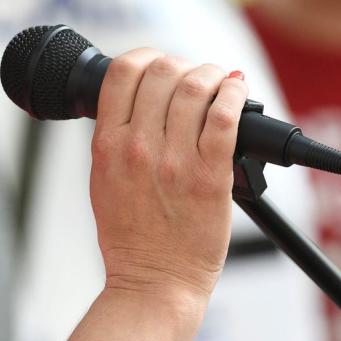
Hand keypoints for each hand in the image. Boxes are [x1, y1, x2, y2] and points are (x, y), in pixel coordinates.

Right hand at [91, 53, 247, 304]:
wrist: (154, 283)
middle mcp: (138, 147)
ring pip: (195, 88)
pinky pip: (225, 118)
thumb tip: (139, 100)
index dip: (146, 57)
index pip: (122, 72)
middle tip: (194, 80)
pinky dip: (235, 95)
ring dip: (212, 76)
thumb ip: (116, 137)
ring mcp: (175, 161)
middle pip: (162, 72)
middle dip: (183, 66)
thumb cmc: (131, 238)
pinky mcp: (210, 177)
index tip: (160, 65)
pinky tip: (237, 92)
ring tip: (220, 84)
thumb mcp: (103, 180)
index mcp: (108, 144)